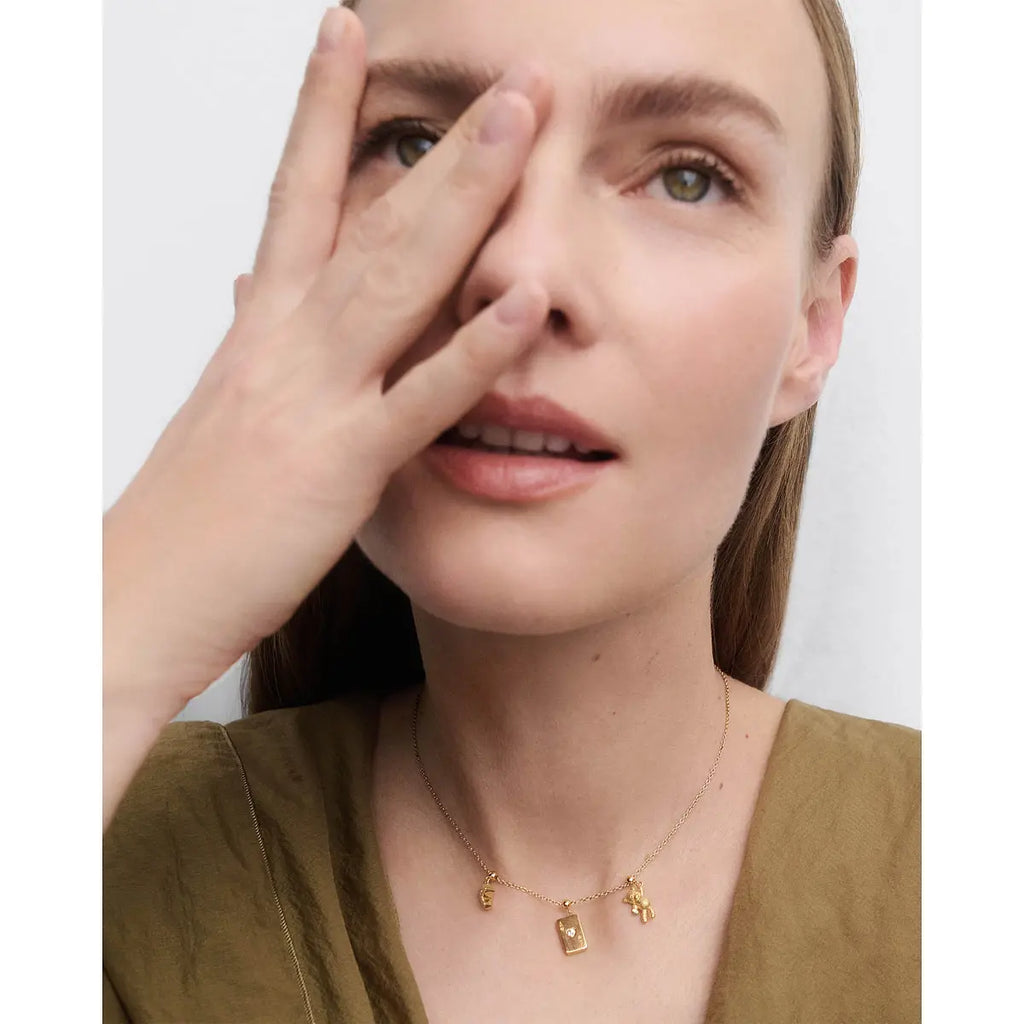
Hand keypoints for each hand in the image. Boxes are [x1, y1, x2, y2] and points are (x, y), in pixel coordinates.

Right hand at [104, 6, 550, 710]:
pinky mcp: (337, 465)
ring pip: (397, 275)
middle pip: (370, 213)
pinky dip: (472, 353)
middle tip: (509, 72)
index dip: (323, 109)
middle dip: (444, 139)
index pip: (296, 192)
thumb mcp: (223, 410)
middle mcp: (285, 340)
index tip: (349, 34)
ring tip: (524, 121)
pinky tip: (524, 303)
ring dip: (465, 194)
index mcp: (260, 328)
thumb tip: (248, 284)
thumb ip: (251, 341)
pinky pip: (417, 401)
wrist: (128, 601)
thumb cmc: (187, 515)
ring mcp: (312, 396)